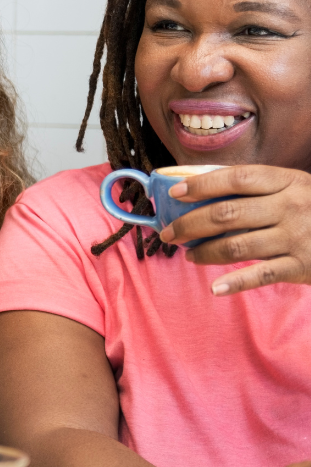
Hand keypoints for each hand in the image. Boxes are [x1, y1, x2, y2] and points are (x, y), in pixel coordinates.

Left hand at [157, 165, 310, 294]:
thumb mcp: (293, 187)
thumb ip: (254, 187)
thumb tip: (195, 185)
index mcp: (286, 181)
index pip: (235, 178)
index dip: (201, 185)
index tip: (173, 194)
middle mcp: (290, 207)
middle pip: (226, 213)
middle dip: (189, 224)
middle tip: (168, 233)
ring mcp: (296, 237)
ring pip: (237, 245)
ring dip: (205, 252)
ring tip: (189, 255)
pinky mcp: (302, 266)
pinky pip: (261, 275)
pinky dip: (235, 283)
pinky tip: (215, 288)